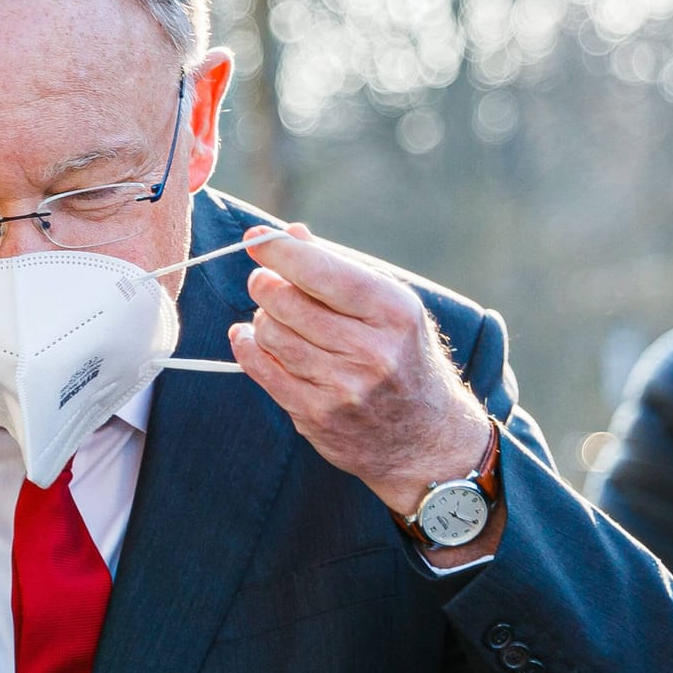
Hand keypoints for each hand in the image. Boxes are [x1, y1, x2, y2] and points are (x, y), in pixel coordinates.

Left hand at [230, 224, 491, 515]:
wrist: (424, 438)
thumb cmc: (402, 357)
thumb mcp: (388, 308)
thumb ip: (338, 269)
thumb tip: (288, 234)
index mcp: (394, 312)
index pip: (321, 271)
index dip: (279, 252)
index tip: (256, 239)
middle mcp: (372, 350)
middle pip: (286, 302)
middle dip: (265, 285)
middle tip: (264, 281)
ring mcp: (343, 387)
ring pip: (271, 335)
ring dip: (262, 319)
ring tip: (275, 318)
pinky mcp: (317, 415)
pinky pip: (262, 372)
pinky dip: (248, 348)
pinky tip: (249, 338)